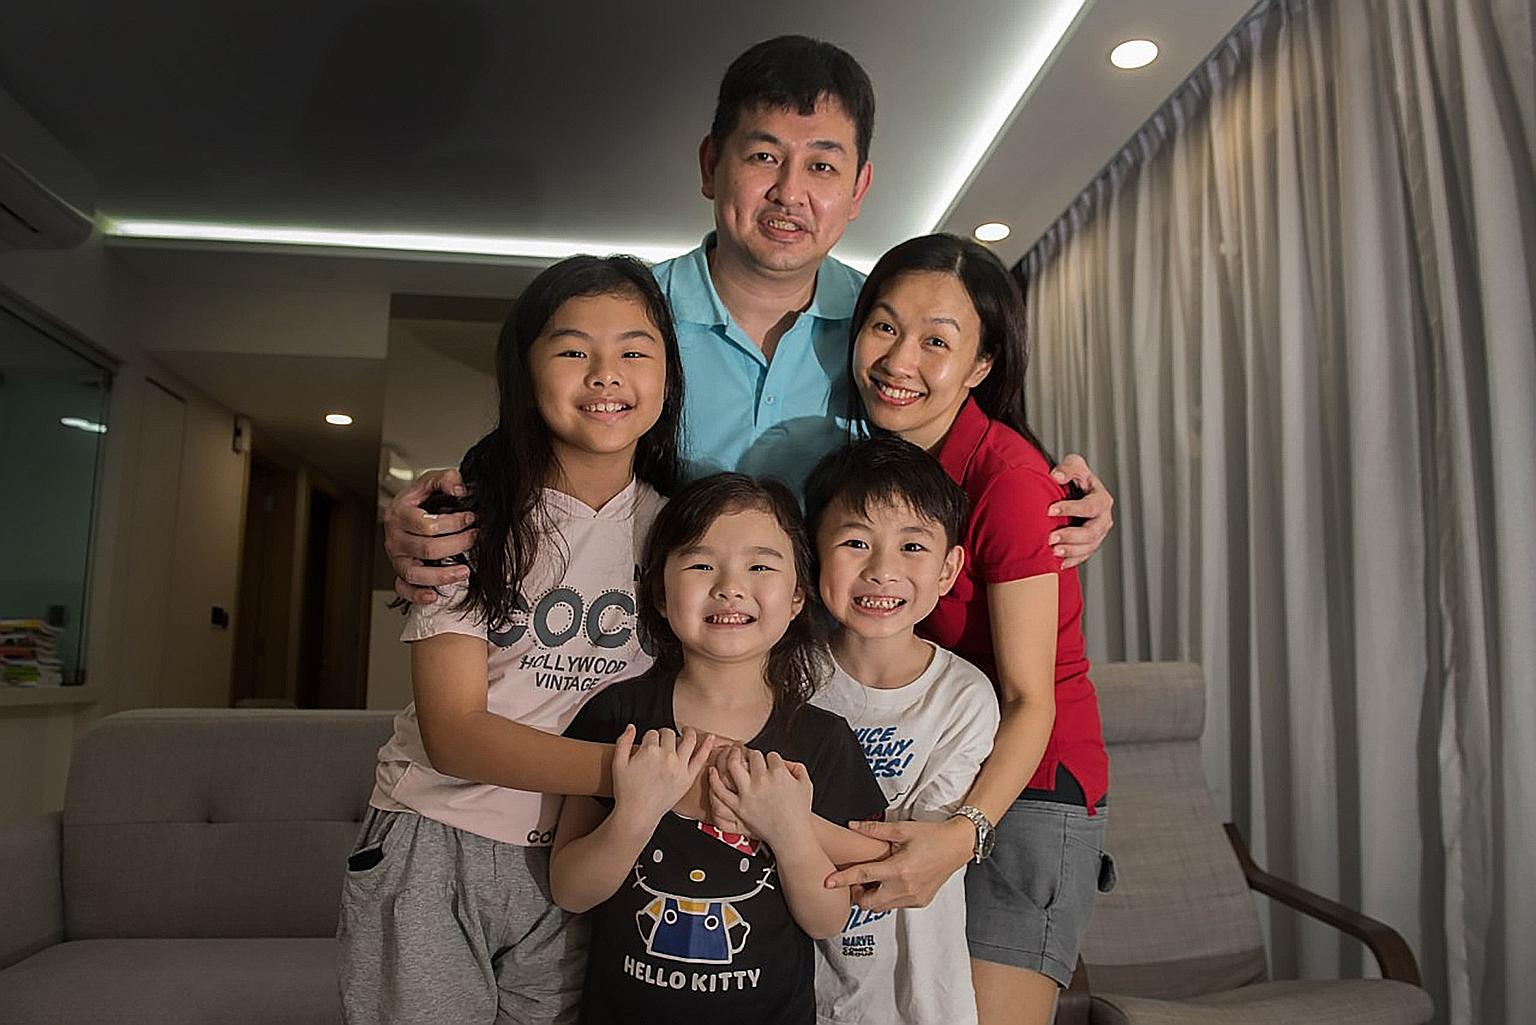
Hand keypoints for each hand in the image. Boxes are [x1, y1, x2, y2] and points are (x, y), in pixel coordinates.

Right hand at [385, 468, 477, 603]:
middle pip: (426, 549)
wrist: (404, 512)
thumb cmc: (419, 500)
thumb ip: (445, 479)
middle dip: (457, 544)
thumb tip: (459, 489)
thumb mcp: (430, 481)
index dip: (453, 523)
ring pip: (415, 573)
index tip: (471, 518)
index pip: (426, 525)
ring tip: (465, 571)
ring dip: (442, 575)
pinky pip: (403, 589)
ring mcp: (396, 558)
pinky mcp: (399, 572)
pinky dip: (417, 595)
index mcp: (399, 514)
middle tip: (474, 538)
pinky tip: (434, 595)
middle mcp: (395, 538)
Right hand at [612, 725, 712, 829]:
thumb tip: (631, 727)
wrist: (638, 814)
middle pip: (669, 734)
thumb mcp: (618, 764)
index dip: (649, 738)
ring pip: (689, 739)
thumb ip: (623, 742)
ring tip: (687, 731)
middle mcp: (667, 756)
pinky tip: (712, 738)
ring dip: (688, 732)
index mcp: (649, 751)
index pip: (652, 734)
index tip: (648, 745)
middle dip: (664, 735)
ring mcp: (680, 766)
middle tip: (662, 742)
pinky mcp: (688, 778)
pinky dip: (707, 746)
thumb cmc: (627, 792)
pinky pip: (701, 759)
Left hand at [709, 748, 811, 845]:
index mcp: (778, 774)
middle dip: (750, 753)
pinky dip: (714, 779)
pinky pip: (721, 790)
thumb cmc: (799, 812)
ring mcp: (748, 794)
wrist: (791, 835)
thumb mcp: (806, 784)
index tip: (769, 763)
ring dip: (730, 757)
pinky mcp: (739, 807)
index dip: (770, 758)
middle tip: (748, 754)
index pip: (771, 755)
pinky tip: (712, 771)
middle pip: (752, 756)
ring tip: (730, 754)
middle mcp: (762, 781)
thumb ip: (796, 767)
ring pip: (733, 766)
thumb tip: (783, 761)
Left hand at [823, 816, 972, 910]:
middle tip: (858, 878)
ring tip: (875, 878)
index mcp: (899, 869)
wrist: (958, 845)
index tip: (826, 883)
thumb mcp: (902, 829)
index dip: (842, 880)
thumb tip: (852, 826)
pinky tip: (891, 881)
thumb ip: (875, 830)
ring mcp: (913, 898)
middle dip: (857, 893)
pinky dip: (887, 897)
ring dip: (872, 896)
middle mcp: (905, 888)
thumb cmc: (932, 835)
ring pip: (881, 907)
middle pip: (868, 902)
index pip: (863, 876)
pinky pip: (895, 905)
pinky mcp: (920, 902)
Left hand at [1048, 453, 1113, 569]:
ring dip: (1071, 551)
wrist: (1072, 490)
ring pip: (1089, 546)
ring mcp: (1098, 533)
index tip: (1050, 510)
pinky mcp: (1090, 544)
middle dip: (1071, 536)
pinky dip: (1072, 560)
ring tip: (1053, 552)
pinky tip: (1059, 564)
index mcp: (1101, 499)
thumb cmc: (1074, 477)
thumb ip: (1068, 468)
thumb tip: (1057, 476)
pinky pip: (1084, 556)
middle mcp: (1103, 517)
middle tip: (1051, 538)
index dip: (1071, 509)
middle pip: (1092, 531)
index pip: (1090, 506)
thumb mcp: (1073, 465)